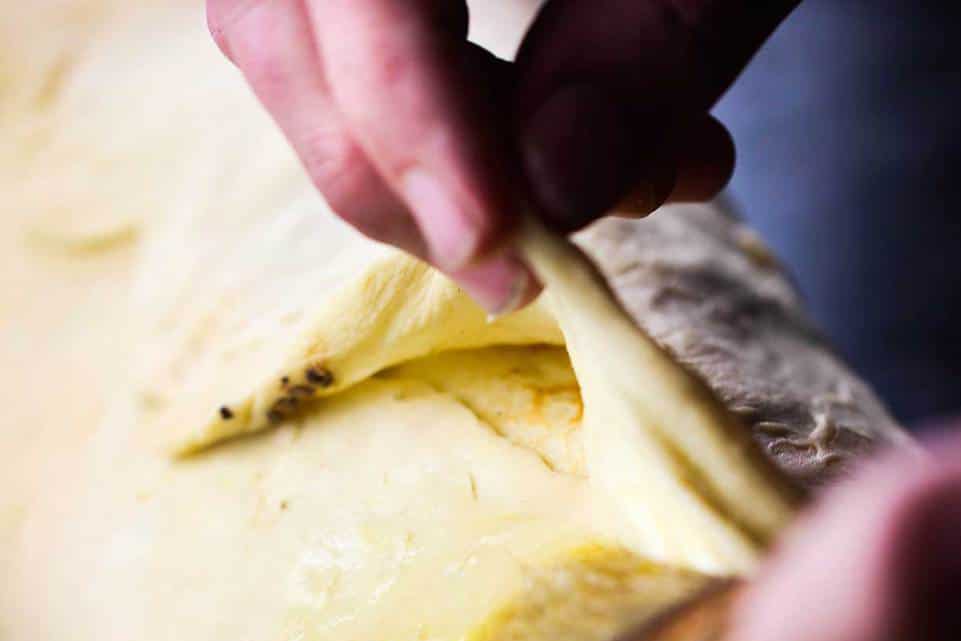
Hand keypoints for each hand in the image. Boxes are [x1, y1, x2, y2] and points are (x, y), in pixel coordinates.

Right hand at [206, 1, 796, 312]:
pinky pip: (318, 19)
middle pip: (282, 24)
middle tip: (529, 263)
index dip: (411, 126)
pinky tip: (520, 130)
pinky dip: (409, 104)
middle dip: (401, 177)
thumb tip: (554, 198)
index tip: (502, 250)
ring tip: (556, 194)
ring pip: (281, 35)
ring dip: (405, 159)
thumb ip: (647, 54)